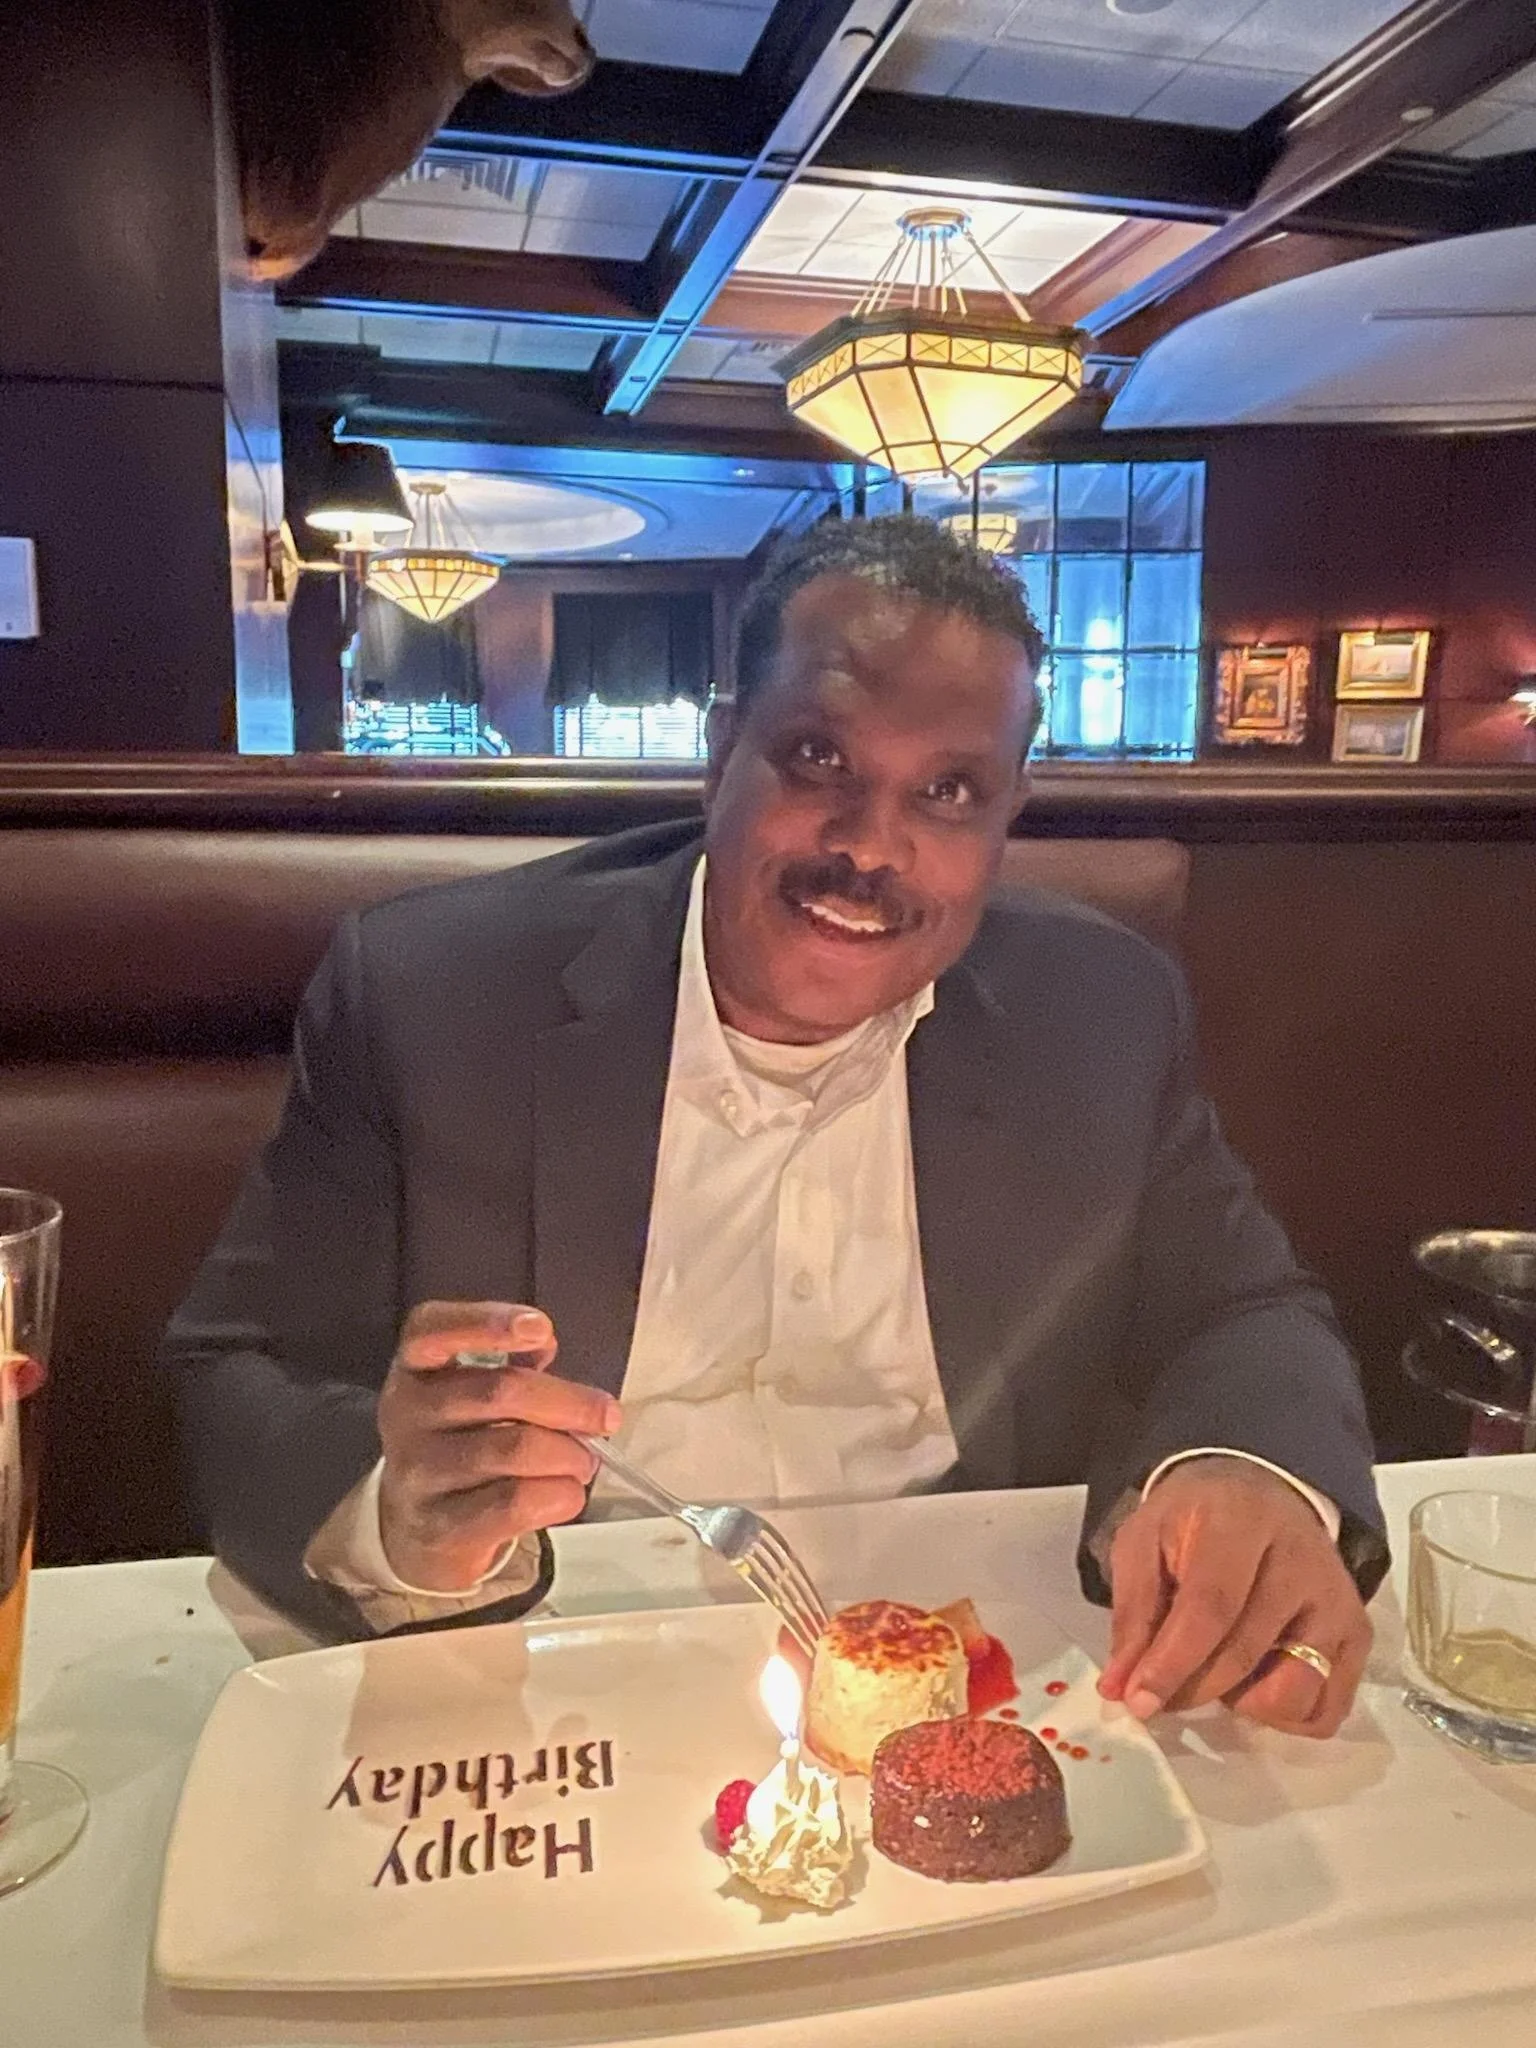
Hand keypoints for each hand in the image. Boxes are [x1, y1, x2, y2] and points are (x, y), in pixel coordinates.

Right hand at [377, 1301, 620, 1592]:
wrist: (422, 1531)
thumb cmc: (463, 1446)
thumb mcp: (472, 1395)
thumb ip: (510, 1364)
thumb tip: (543, 1343)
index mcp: (414, 1368)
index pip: (432, 1330)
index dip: (487, 1322)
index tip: (541, 1328)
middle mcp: (406, 1415)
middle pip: (499, 1392)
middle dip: (569, 1402)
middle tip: (607, 1417)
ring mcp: (418, 1473)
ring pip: (517, 1449)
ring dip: (570, 1454)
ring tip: (584, 1461)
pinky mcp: (441, 1526)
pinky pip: (517, 1503)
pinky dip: (560, 1494)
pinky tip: (568, 1493)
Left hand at [1097, 1456, 1370, 1737]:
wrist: (1262, 1494)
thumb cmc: (1196, 1521)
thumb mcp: (1145, 1540)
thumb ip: (1132, 1612)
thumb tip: (1120, 1688)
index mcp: (1241, 1522)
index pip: (1211, 1605)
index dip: (1172, 1662)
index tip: (1137, 1701)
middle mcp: (1302, 1562)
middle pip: (1245, 1653)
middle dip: (1191, 1690)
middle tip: (1158, 1696)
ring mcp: (1338, 1602)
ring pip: (1295, 1691)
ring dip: (1243, 1704)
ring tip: (1217, 1673)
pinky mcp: (1358, 1636)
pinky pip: (1325, 1710)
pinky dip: (1283, 1717)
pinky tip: (1255, 1682)